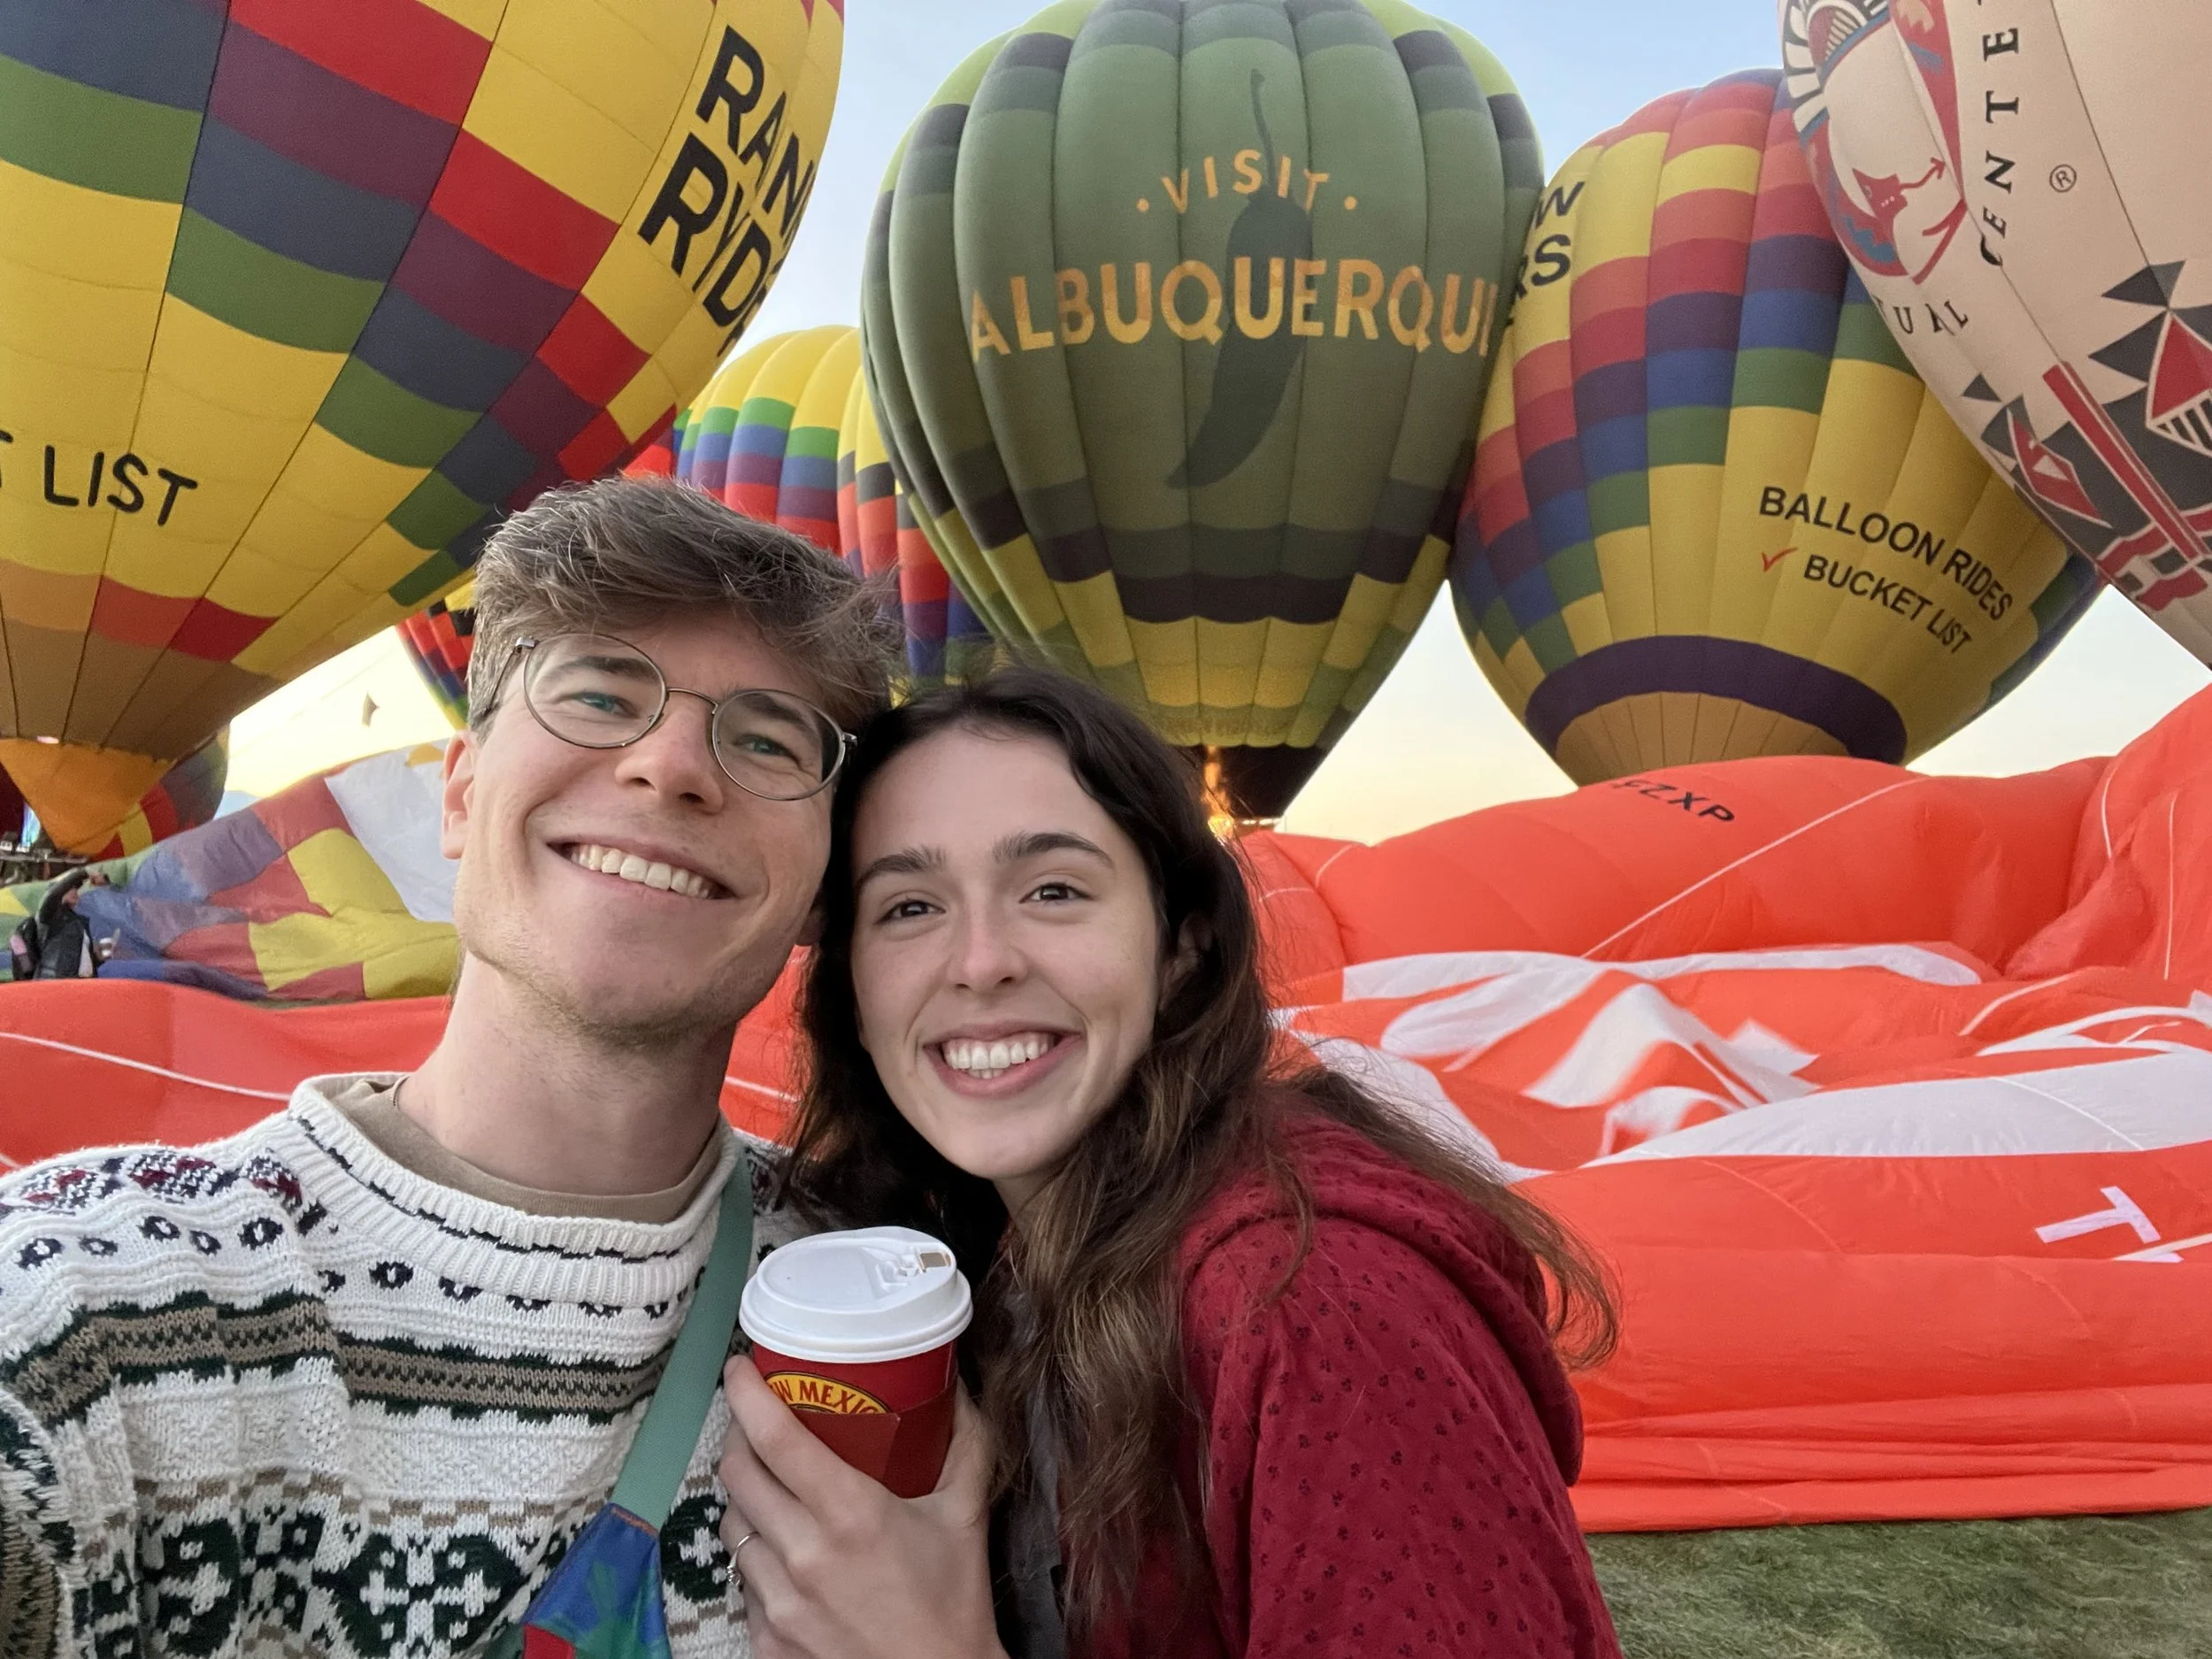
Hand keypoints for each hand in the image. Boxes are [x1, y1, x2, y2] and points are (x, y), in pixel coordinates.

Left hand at [718, 1358, 1006, 1658]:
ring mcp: (778, 1602)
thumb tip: (960, 1388)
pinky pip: (743, 1580)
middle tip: (757, 1423)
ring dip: (747, 1500)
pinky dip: (759, 1558)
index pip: (774, 1438)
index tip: (740, 1367)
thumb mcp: (965, 1516)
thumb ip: (966, 1445)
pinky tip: (788, 1555)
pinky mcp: (766, 1639)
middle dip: (739, 1438)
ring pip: (733, 1526)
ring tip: (772, 1490)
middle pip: (738, 1474)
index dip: (747, 1394)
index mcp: (850, 1514)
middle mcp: (804, 1554)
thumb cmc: (954, 1603)